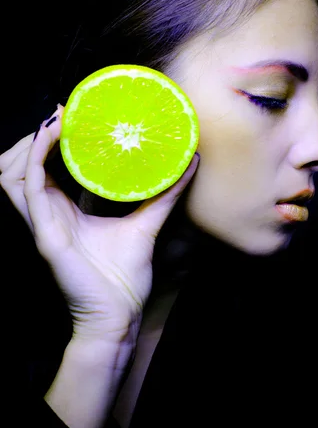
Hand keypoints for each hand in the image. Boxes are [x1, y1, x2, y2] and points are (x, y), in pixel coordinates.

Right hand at [0, 105, 199, 345]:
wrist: (119, 315)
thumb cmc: (124, 277)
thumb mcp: (146, 223)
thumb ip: (164, 194)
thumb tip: (189, 163)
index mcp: (64, 212)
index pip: (45, 169)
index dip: (51, 140)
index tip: (71, 113)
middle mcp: (48, 215)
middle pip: (20, 167)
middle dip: (35, 136)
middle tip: (62, 112)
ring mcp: (43, 225)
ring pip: (12, 176)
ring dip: (28, 144)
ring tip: (53, 121)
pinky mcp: (46, 236)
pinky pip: (28, 191)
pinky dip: (34, 162)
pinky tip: (49, 140)